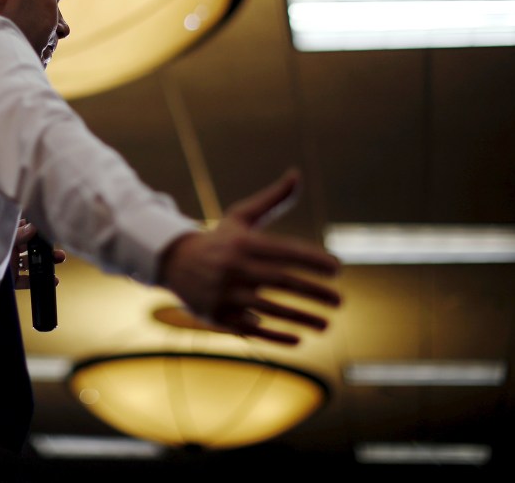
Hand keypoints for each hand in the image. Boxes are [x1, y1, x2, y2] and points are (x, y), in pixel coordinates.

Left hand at [13, 219, 64, 289]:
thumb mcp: (3, 242)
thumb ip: (18, 235)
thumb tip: (34, 227)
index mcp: (7, 238)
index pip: (23, 229)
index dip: (35, 228)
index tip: (48, 227)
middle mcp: (10, 251)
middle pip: (32, 247)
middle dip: (46, 247)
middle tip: (59, 243)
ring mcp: (11, 266)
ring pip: (32, 263)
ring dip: (46, 263)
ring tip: (60, 260)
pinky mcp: (11, 280)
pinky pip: (27, 281)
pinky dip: (39, 281)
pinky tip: (52, 280)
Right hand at [158, 169, 341, 344]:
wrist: (173, 263)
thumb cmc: (218, 240)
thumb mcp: (241, 217)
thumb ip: (272, 200)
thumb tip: (297, 174)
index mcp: (242, 243)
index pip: (284, 251)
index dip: (313, 260)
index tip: (338, 269)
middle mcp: (232, 268)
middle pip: (281, 281)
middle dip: (314, 292)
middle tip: (340, 301)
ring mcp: (223, 293)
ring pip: (269, 309)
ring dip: (301, 319)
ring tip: (327, 325)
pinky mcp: (217, 316)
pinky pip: (251, 330)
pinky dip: (275, 337)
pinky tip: (299, 340)